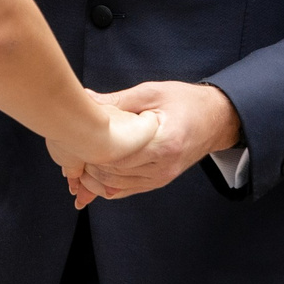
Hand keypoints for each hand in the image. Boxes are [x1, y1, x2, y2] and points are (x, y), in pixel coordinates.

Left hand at [70, 81, 240, 202]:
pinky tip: (87, 179)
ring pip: (116, 187)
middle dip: (87, 165)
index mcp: (164, 142)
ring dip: (92, 179)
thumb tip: (84, 99)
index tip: (74, 140)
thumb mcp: (151, 93)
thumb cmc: (186, 102)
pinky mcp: (158, 182)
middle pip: (113, 174)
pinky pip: (125, 190)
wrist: (216, 119)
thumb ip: (117, 101)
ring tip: (73, 164)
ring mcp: (161, 178)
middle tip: (67, 151)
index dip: (92, 151)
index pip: (118, 156)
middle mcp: (163, 166)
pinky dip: (104, 186)